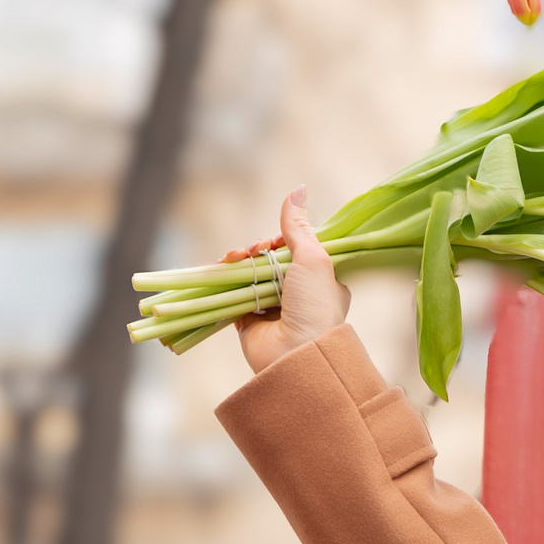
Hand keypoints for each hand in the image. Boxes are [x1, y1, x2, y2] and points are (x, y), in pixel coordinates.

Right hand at [226, 186, 349, 372]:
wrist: (295, 355)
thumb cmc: (314, 306)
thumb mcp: (313, 259)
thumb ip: (299, 227)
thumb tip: (297, 188)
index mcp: (322, 283)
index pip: (298, 252)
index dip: (282, 241)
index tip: (274, 240)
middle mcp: (298, 296)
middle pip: (271, 261)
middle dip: (257, 251)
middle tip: (253, 251)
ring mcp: (272, 309)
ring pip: (250, 275)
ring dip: (240, 262)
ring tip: (235, 258)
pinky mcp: (248, 322)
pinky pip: (232, 294)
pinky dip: (224, 280)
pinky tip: (221, 268)